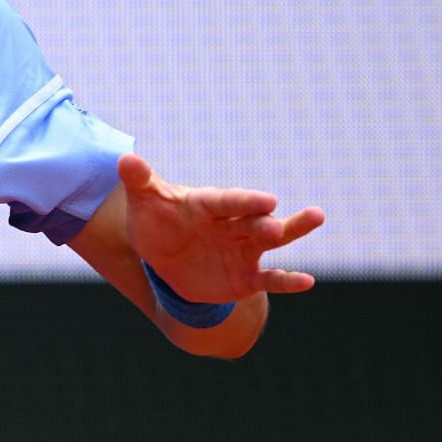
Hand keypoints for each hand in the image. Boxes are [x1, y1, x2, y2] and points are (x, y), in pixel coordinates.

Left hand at [118, 153, 323, 301]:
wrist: (163, 259)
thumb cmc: (156, 223)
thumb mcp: (145, 202)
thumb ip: (139, 181)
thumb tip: (125, 159)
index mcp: (210, 204)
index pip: (228, 201)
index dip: (245, 201)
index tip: (268, 200)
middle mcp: (233, 224)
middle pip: (255, 220)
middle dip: (265, 222)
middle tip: (276, 223)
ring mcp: (243, 250)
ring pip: (272, 239)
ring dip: (292, 230)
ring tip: (316, 216)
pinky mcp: (246, 277)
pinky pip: (270, 279)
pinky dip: (287, 281)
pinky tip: (308, 282)